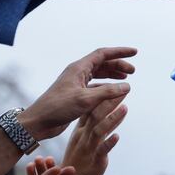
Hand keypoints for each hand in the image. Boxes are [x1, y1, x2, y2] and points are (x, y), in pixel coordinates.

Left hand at [18, 47, 135, 140]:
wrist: (39, 121)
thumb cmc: (58, 108)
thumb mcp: (86, 99)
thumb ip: (108, 92)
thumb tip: (127, 86)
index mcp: (78, 69)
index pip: (103, 54)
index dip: (120, 52)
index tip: (134, 53)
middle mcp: (77, 73)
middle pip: (102, 63)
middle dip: (118, 65)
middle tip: (133, 71)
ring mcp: (76, 83)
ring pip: (99, 74)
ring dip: (113, 75)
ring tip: (126, 78)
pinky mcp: (76, 94)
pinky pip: (95, 86)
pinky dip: (106, 86)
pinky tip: (113, 92)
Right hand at [62, 93, 126, 174]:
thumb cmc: (79, 158)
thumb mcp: (82, 138)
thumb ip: (92, 124)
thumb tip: (102, 109)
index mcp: (81, 130)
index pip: (90, 109)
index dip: (100, 97)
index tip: (113, 85)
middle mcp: (84, 136)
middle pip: (95, 115)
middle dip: (109, 102)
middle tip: (123, 91)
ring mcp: (89, 147)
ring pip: (99, 130)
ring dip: (112, 119)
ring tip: (125, 108)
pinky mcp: (95, 160)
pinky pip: (102, 150)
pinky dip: (109, 142)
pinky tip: (117, 136)